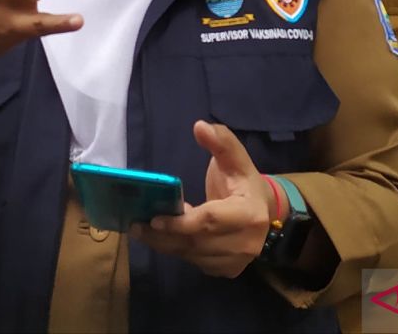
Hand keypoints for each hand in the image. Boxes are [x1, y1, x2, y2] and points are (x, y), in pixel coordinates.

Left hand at [133, 121, 282, 278]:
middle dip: (164, 235)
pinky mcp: (226, 270)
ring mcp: (237, 261)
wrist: (262, 210)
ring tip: (141, 231)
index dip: (181, 222)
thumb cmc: (243, 181)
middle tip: (136, 225)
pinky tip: (159, 239)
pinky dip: (175, 251)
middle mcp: (246, 243)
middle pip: (197, 242)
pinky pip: (194, 262)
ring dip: (164, 244)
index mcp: (250, 214)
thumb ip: (220, 141)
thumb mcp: (235, 158)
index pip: (211, 221)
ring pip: (192, 255)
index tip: (154, 218)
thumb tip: (200, 126)